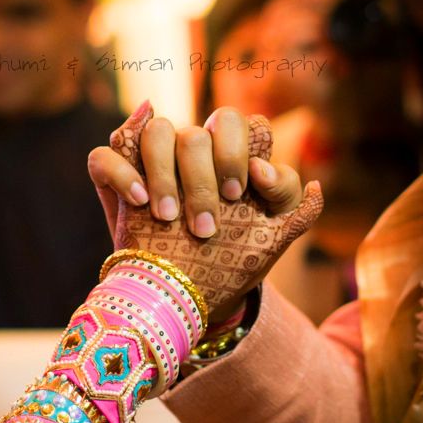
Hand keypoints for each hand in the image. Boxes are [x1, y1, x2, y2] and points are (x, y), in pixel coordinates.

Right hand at [89, 102, 322, 314]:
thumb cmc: (229, 266)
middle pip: (200, 130)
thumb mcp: (269, 245)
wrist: (183, 296)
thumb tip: (317, 186)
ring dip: (166, 174)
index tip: (241, 194)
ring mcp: (155, 166)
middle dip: (204, 173)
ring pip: (159, 131)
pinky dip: (123, 172)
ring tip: (169, 217)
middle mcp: (193, 156)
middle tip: (209, 219)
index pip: (240, 126)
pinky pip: (106, 155)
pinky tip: (140, 202)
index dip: (240, 152)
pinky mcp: (119, 181)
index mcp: (230, 162)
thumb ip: (297, 215)